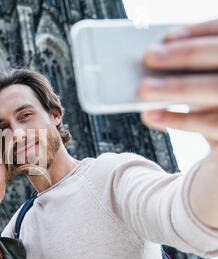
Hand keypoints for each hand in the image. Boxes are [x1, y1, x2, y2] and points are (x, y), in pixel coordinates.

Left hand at [138, 19, 217, 156]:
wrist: (216, 131)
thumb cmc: (202, 97)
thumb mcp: (197, 76)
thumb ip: (186, 65)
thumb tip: (152, 57)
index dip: (198, 31)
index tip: (168, 36)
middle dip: (185, 54)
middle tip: (150, 56)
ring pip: (213, 89)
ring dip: (176, 88)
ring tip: (144, 88)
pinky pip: (209, 124)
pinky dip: (178, 119)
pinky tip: (151, 115)